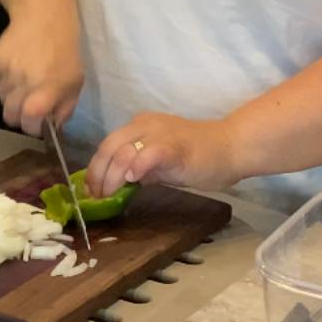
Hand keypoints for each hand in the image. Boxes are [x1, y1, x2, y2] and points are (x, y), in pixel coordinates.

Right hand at [0, 14, 82, 136]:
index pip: (28, 123)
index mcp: (45, 92)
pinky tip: (17, 73)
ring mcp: (7, 73)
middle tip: (29, 109)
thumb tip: (53, 127)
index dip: (32, 128)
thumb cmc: (65, 51)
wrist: (44, 17)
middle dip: (20, 118)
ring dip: (12, 100)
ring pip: (2, 101)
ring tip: (25, 86)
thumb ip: (65, 109)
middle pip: (10, 117)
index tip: (38, 124)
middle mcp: (23, 85)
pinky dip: (5, 86)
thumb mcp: (75, 82)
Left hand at [85, 113, 241, 199]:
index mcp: (140, 125)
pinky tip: (132, 180)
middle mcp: (145, 125)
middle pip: (109, 146)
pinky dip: (137, 166)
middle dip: (98, 173)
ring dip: (111, 176)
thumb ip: (141, 168)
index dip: (95, 168)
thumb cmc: (198, 157)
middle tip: (96, 196)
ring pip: (123, 151)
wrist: (230, 148)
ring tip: (110, 194)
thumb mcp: (161, 162)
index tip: (91, 190)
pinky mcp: (174, 146)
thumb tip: (118, 183)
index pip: (108, 144)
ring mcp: (160, 133)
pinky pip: (149, 153)